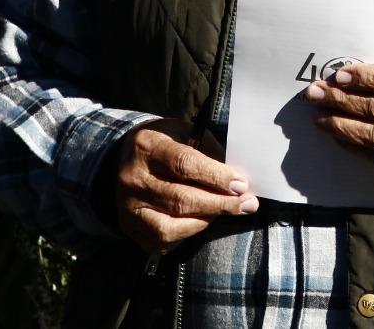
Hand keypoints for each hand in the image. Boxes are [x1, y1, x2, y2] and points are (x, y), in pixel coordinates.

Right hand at [111, 118, 257, 255]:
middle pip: (181, 198)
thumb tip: (237, 177)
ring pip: (172, 225)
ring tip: (227, 210)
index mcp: (147, 146)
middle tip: (248, 204)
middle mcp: (133, 178)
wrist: (125, 162)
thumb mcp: (185, 133)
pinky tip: (202, 220)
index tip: (241, 184)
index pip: (184, 164)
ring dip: (207, 219)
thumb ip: (209, 151)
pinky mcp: (131, 228)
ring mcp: (129, 207)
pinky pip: (165, 240)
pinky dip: (189, 232)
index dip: (215, 176)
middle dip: (220, 204)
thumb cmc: (166, 145)